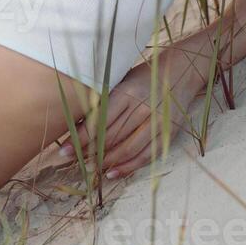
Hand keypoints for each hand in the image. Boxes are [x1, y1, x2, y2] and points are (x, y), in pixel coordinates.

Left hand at [54, 49, 201, 180]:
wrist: (181, 72)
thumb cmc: (143, 77)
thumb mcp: (122, 81)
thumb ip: (104, 101)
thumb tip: (78, 124)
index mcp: (127, 92)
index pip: (99, 120)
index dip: (81, 138)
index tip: (64, 149)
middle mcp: (142, 108)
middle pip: (112, 137)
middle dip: (89, 152)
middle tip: (72, 161)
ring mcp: (157, 122)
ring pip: (127, 149)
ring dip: (106, 161)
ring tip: (90, 168)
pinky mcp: (168, 133)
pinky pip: (146, 156)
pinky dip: (128, 167)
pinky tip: (113, 173)